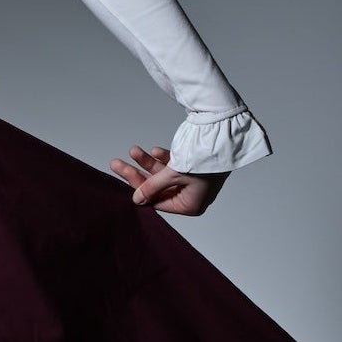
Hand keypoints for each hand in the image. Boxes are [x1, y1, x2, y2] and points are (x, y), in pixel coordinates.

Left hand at [109, 143, 228, 215]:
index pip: (157, 201)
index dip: (139, 189)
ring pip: (163, 174)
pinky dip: (164, 159)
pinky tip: (155, 150)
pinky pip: (174, 166)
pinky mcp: (194, 167)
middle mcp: (191, 196)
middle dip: (138, 173)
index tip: (125, 175)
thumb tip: (136, 199)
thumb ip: (152, 187)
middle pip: (157, 187)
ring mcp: (193, 181)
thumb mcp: (172, 175)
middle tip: (117, 163)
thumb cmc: (203, 160)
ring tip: (133, 150)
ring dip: (148, 162)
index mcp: (190, 206)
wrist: (223, 135)